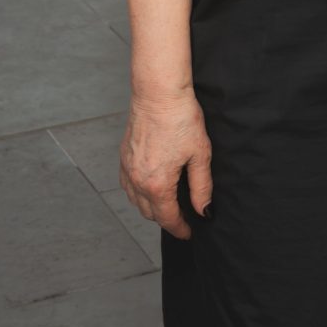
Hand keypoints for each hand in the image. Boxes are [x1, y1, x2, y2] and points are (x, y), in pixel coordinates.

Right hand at [120, 88, 212, 239]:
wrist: (158, 93)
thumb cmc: (181, 119)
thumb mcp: (200, 155)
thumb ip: (201, 187)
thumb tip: (204, 211)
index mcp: (157, 184)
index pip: (168, 218)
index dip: (180, 229)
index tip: (190, 233)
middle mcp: (137, 181)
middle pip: (150, 213)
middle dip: (166, 219)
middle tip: (183, 218)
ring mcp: (127, 169)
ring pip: (136, 202)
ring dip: (151, 208)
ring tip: (169, 205)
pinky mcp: (123, 157)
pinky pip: (127, 186)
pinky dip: (138, 194)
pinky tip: (150, 188)